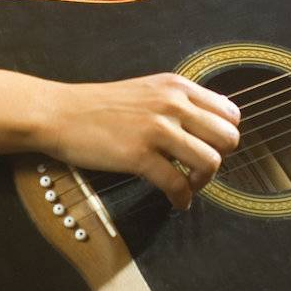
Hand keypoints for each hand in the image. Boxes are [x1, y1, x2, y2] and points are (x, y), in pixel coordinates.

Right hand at [38, 73, 239, 210]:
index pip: (230, 113)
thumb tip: (205, 128)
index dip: (224, 136)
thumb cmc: (100, 106)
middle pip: (227, 138)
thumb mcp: (147, 90)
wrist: (60, 113)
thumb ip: (176, 103)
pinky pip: (178, 185)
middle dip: (220, 160)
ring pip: (210, 162)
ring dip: (203, 182)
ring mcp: (157, 129)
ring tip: (188, 186)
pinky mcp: (139, 155)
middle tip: (200, 170)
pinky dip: (182, 199)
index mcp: (176, 87)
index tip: (210, 149)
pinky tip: (176, 203)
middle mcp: (172, 104)